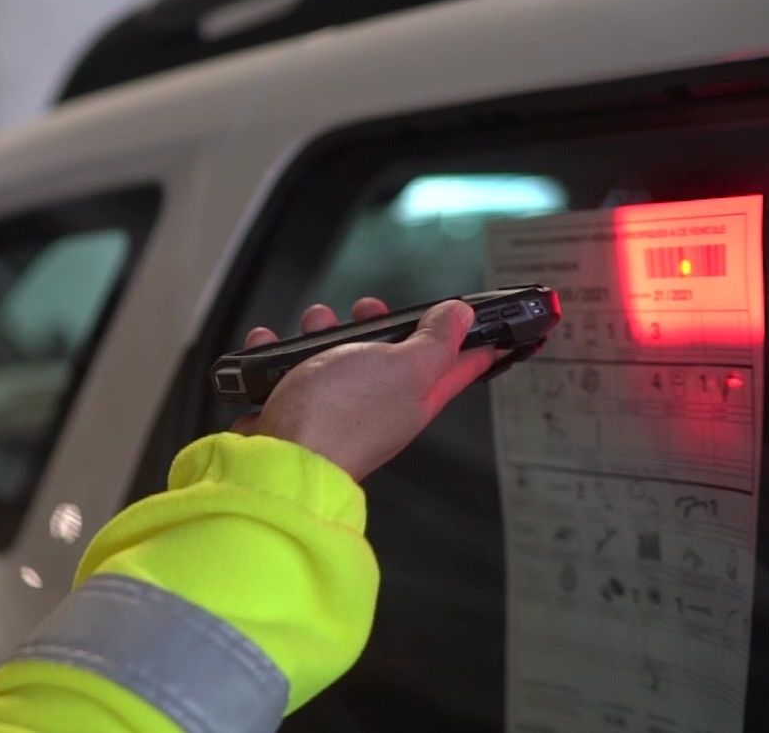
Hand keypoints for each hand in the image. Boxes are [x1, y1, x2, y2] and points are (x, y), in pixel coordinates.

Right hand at [232, 297, 497, 480]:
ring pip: (338, 356)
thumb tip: (460, 317)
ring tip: (314, 324)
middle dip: (380, 322)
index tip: (499, 320)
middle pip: (392, 352)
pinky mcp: (298, 410)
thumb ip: (435, 341)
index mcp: (417, 395)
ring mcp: (337, 407)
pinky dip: (278, 355)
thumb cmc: (341, 415)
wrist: (278, 458)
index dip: (480, 338)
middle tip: (370, 309)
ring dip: (324, 331)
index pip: (461, 364)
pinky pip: (290, 372)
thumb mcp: (403, 366)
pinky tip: (269, 346)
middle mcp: (381, 403)